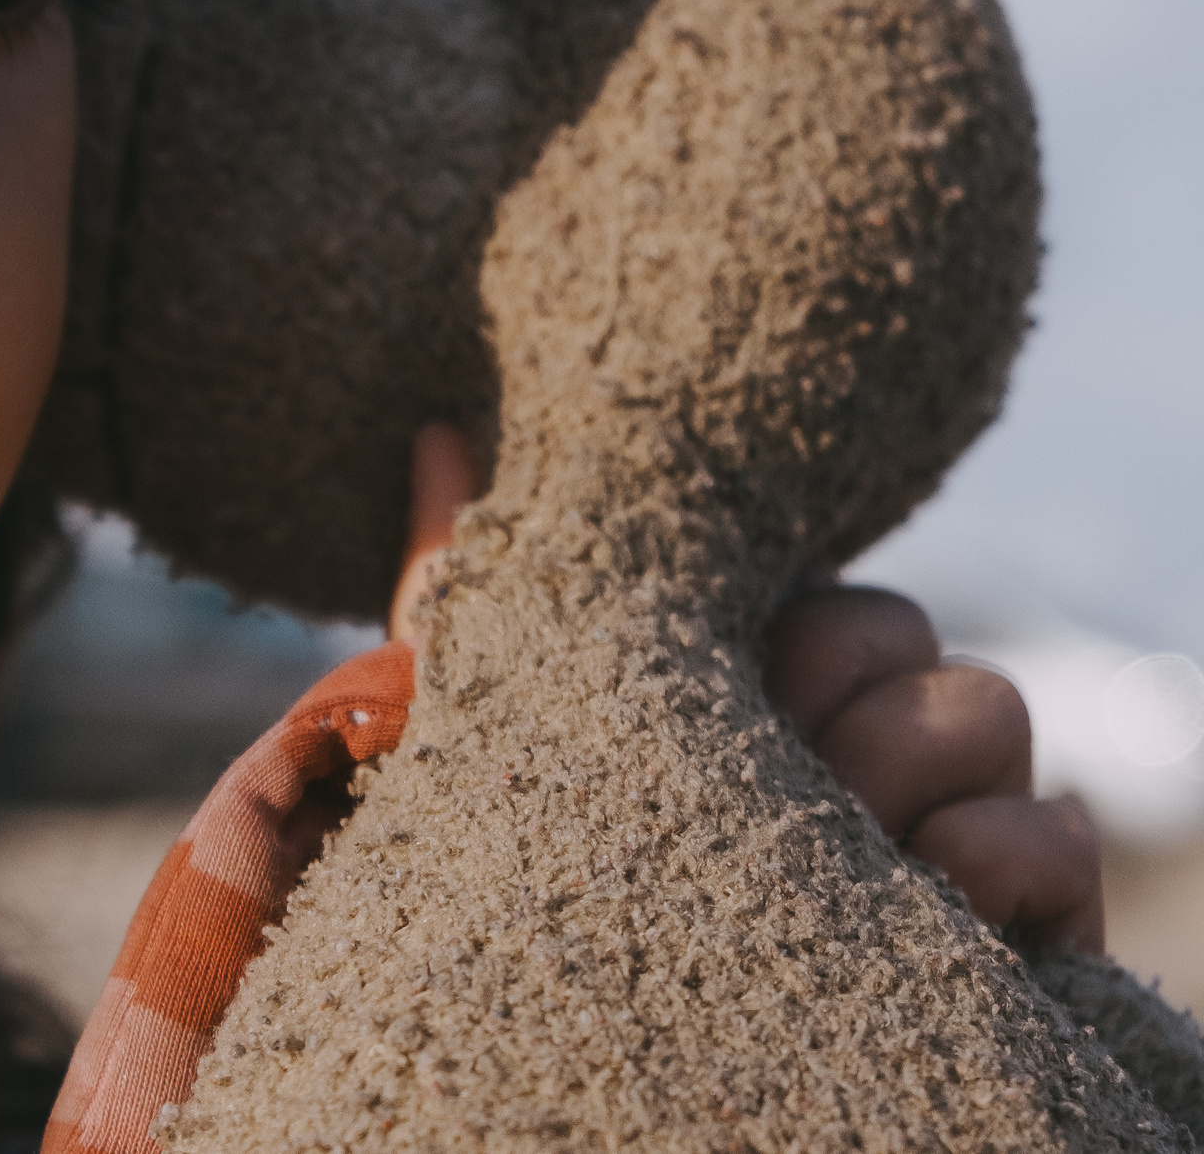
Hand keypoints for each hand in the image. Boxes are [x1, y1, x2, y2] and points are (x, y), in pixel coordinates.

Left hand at [386, 425, 1104, 954]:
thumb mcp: (475, 730)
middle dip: (822, 684)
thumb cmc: (528, 880)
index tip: (711, 676)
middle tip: (753, 763)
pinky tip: (909, 897)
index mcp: (740, 683)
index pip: (807, 582)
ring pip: (983, 705)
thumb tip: (439, 433)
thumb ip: (460, 588)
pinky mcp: (1021, 916)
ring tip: (805, 845)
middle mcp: (850, 740)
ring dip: (891, 768)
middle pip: (896, 620)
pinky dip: (987, 856)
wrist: (589, 1063)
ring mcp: (941, 823)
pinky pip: (1058, 830)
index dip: (771, 617)